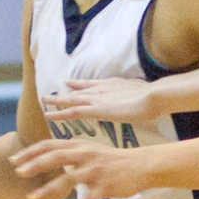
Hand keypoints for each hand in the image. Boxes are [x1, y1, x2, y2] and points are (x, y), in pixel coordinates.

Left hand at [10, 139, 148, 198]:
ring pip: (67, 179)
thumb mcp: (92, 149)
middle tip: (18, 173)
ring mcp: (94, 171)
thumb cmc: (114, 159)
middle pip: (55, 157)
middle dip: (34, 165)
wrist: (141, 165)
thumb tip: (51, 157)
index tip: (14, 160)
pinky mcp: (104, 187)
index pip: (50, 145)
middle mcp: (85, 155)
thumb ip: (73, 152)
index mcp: (80, 146)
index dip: (31, 152)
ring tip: (32, 198)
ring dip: (48, 188)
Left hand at [43, 78, 157, 122]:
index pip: (91, 85)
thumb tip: (141, 96)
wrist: (153, 96)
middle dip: (66, 92)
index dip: (80, 85)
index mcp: (112, 84)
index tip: (70, 84)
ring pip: (71, 99)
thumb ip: (137, 94)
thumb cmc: (153, 97)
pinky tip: (49, 115)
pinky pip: (72, 112)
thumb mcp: (143, 92)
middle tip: (52, 94)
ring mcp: (97, 99)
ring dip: (58, 101)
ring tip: (45, 101)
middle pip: (78, 90)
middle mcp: (101, 89)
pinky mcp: (95, 110)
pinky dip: (60, 113)